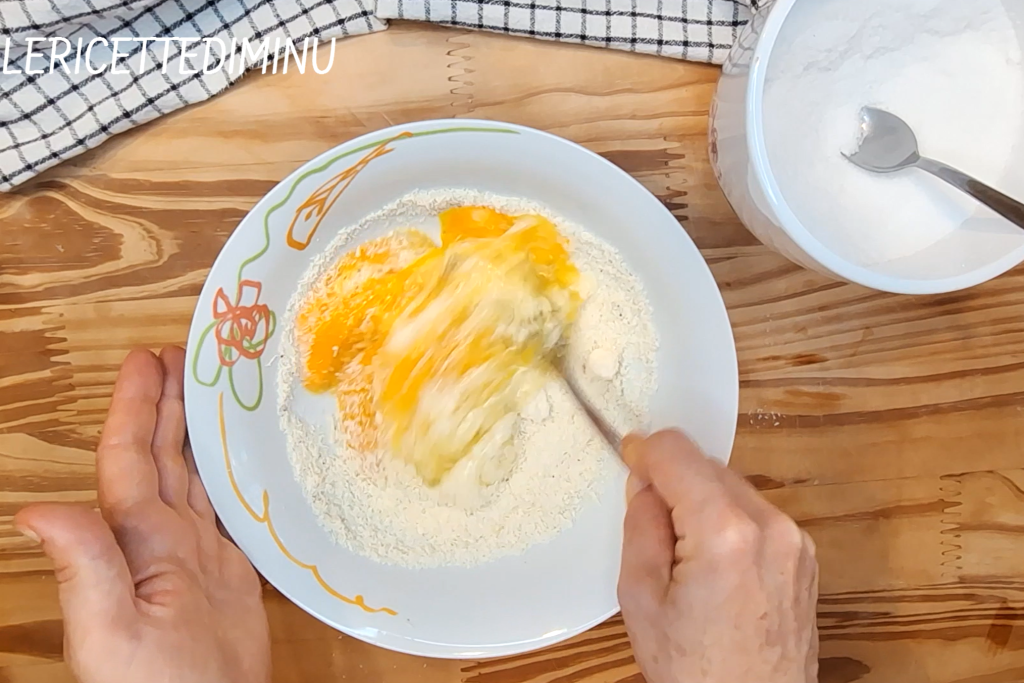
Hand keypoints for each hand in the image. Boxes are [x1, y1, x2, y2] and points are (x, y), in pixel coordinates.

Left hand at [15, 348, 269, 682]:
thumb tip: (35, 509)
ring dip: (195, 430)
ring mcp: (196, 553)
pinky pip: (227, 506)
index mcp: (135, 540)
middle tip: (180, 356)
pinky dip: (231, 472)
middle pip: (160, 455)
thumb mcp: (110, 630)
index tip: (146, 360)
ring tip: (206, 389)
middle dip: (166, 403)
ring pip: (192, 474)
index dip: (134, 407)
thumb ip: (83, 567)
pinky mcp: (229, 570)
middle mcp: (161, 538)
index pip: (129, 458)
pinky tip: (239, 456)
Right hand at [618, 430, 817, 682]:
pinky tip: (711, 564)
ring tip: (682, 555)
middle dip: (673, 482)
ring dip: (701, 501)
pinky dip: (727, 522)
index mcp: (725, 533)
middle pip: (708, 466)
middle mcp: (770, 526)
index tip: (628, 458)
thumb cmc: (696, 672)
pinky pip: (756, 515)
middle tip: (649, 523)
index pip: (678, 453)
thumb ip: (640, 527)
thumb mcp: (641, 600)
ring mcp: (795, 541)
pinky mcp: (805, 557)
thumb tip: (645, 484)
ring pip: (733, 487)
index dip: (645, 451)